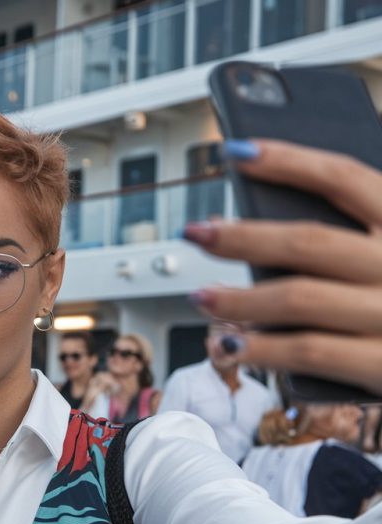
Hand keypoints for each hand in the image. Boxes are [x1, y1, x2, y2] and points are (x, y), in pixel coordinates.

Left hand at [184, 139, 381, 394]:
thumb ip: (347, 236)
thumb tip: (259, 227)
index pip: (343, 177)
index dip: (287, 161)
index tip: (236, 152)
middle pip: (307, 241)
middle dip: (241, 237)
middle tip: (196, 233)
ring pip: (297, 298)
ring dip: (238, 299)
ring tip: (201, 296)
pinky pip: (307, 352)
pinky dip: (261, 348)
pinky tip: (230, 346)